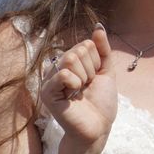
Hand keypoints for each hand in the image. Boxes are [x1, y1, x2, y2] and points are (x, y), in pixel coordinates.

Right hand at [40, 23, 117, 151]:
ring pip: (71, 58)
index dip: (97, 62)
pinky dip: (75, 83)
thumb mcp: (106, 71)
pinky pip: (63, 74)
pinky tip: (74, 95)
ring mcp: (50, 79)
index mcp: (70, 62)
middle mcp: (57, 68)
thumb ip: (102, 49)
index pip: (86, 44)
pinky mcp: (47, 92)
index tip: (94, 79)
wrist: (98, 127)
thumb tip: (99, 26)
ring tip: (81, 91)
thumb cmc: (101, 102)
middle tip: (88, 87)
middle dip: (92, 69)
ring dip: (85, 77)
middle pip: (79, 50)